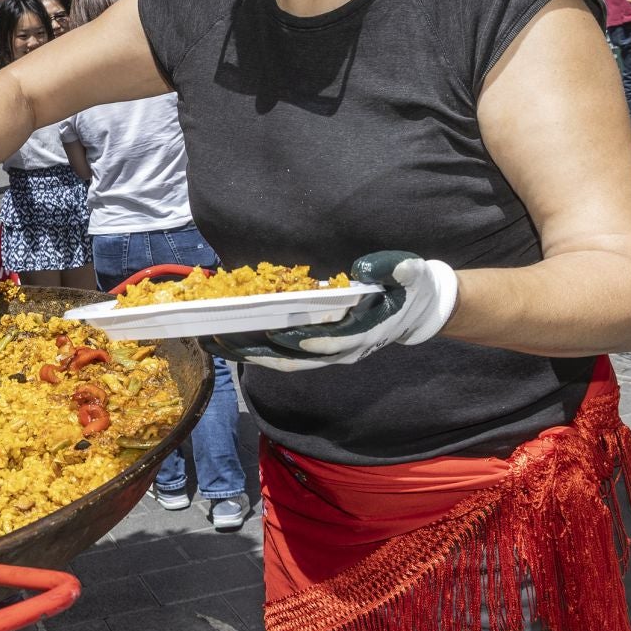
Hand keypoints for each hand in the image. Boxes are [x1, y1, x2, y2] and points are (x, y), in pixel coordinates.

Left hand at [224, 251, 458, 370]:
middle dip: (257, 352)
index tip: (273, 334)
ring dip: (250, 355)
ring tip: (215, 343)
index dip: (301, 340)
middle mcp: (343, 350)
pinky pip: (285, 357)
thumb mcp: (410, 273)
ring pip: (285, 362)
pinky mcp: (319, 352)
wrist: (416, 312)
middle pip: (294, 359)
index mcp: (363, 331)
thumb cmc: (409, 288)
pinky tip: (233, 341)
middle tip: (222, 338)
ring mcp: (330, 355)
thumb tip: (364, 268)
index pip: (328, 342)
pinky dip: (259, 351)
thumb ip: (393, 269)